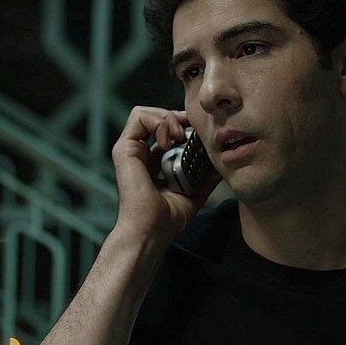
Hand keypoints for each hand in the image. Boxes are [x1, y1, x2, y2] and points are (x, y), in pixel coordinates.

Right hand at [111, 106, 220, 241]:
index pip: (166, 130)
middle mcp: (139, 153)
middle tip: (191, 131)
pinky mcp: (124, 149)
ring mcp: (130, 150)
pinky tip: (170, 139)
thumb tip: (220, 162)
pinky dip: (159, 121)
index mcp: (152, 161)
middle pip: (157, 117)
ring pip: (147, 112)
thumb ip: (205, 176)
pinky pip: (139, 117)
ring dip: (168, 118)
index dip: (183, 125)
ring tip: (180, 135)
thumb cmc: (167, 219)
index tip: (198, 133)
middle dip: (177, 118)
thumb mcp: (194, 192)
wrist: (151, 231)